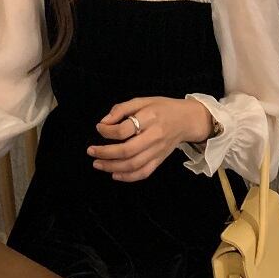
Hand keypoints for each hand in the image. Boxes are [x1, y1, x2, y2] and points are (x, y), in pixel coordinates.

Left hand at [87, 96, 212, 181]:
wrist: (187, 120)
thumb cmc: (162, 108)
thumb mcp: (143, 100)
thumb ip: (121, 109)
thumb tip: (104, 122)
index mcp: (150, 117)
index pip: (125, 129)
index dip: (107, 131)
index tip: (99, 128)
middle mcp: (155, 136)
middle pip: (127, 150)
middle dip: (105, 153)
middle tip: (91, 151)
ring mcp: (158, 150)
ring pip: (134, 165)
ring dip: (112, 167)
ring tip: (98, 164)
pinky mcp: (160, 160)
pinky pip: (144, 173)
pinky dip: (128, 177)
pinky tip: (114, 174)